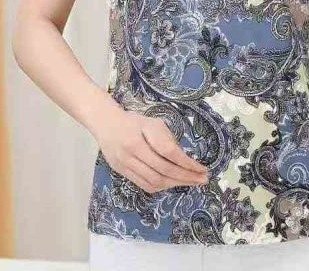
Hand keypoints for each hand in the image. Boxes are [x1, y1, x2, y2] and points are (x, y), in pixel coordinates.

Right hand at [95, 108, 209, 192]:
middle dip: (186, 177)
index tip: (202, 168)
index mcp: (141, 135)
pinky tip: (172, 183)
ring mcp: (125, 164)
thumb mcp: (153, 122)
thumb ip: (167, 139)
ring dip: (175, 184)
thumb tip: (183, 159)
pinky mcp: (122, 172)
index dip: (187, 163)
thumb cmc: (134, 121)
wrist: (106, 124)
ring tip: (190, 182)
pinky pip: (145, 185)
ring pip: (155, 181)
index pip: (169, 153)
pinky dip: (162, 187)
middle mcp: (132, 151)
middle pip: (163, 170)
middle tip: (202, 179)